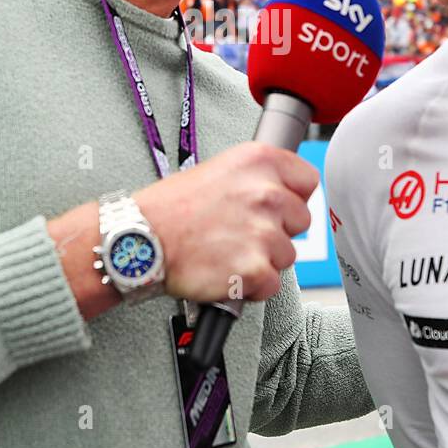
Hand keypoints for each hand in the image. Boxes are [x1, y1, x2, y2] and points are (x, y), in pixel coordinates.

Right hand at [132, 141, 317, 303]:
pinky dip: (251, 286)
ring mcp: (263, 232)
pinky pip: (271, 284)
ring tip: (227, 252)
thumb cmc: (171, 208)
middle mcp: (266, 193)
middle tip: (241, 233)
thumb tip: (283, 192)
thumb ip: (256, 179)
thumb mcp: (219, 170)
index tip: (278, 207)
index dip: (292, 197)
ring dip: (262, 259)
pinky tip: (226, 272)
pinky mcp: (255, 269)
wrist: (140, 239)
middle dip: (277, 231)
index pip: (307, 180)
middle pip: (301, 220)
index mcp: (259, 161)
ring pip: (287, 255)